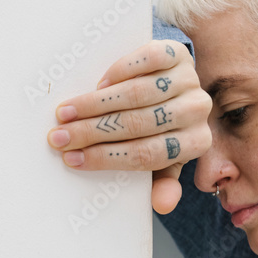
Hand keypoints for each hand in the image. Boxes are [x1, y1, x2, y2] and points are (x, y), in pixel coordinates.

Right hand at [46, 39, 211, 214]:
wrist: (175, 84)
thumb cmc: (162, 128)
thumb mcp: (163, 159)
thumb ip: (160, 181)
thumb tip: (162, 204)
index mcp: (196, 142)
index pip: (147, 155)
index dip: (107, 158)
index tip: (73, 159)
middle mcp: (197, 109)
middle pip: (138, 124)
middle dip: (92, 132)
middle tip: (60, 137)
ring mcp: (188, 79)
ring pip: (137, 93)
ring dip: (95, 104)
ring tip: (66, 113)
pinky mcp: (176, 53)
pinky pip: (146, 60)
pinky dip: (119, 73)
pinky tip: (98, 84)